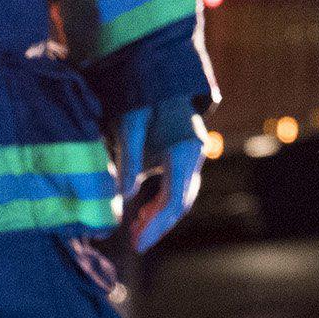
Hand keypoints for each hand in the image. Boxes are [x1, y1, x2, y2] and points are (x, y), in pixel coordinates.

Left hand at [113, 101, 206, 252]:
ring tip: (134, 232)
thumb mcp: (130, 122)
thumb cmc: (143, 94)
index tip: (136, 243)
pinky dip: (161, 204)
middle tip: (135, 244)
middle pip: (181, 202)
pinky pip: (176, 187)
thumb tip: (124, 196)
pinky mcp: (183, 155)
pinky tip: (142, 213)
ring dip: (159, 217)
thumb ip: (128, 158)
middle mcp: (194, 155)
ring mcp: (192, 155)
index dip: (156, 225)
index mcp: (184, 150)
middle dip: (158, 226)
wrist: (161, 73)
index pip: (174, 199)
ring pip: (180, 196)